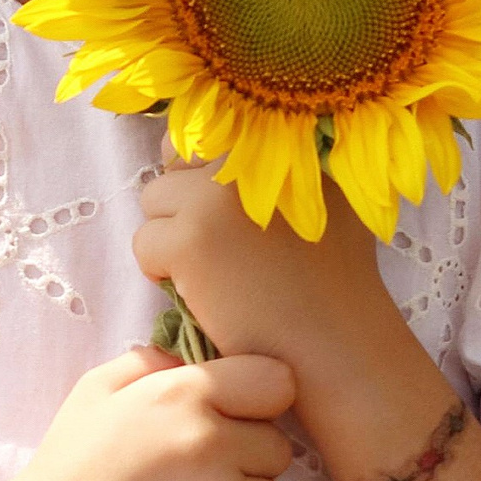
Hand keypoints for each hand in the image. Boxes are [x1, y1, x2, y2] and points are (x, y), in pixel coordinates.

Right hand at [3, 344, 297, 480]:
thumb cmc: (68, 470)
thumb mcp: (94, 392)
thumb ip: (148, 363)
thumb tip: (187, 359)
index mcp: (183, 395)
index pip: (276, 383)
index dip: (258, 403)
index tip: (233, 421)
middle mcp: (210, 444)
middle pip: (277, 448)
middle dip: (246, 461)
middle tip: (193, 477)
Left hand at [133, 154, 397, 376]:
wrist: (335, 346)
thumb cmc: (330, 287)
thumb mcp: (321, 202)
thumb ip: (273, 169)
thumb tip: (200, 154)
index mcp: (282, 141)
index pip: (205, 134)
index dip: (201, 177)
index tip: (223, 217)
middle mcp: (250, 155)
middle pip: (173, 161)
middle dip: (183, 202)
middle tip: (218, 249)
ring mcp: (218, 194)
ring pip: (153, 199)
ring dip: (171, 237)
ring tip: (215, 273)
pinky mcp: (192, 237)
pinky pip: (145, 242)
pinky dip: (162, 273)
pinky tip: (206, 295)